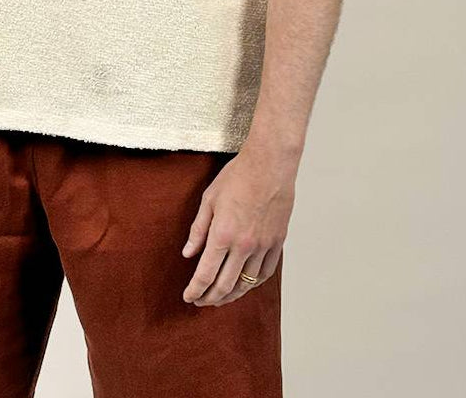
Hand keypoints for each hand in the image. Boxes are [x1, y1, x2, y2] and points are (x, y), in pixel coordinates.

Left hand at [180, 141, 295, 306]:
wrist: (270, 164)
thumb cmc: (238, 176)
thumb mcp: (209, 199)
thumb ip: (198, 229)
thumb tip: (188, 254)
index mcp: (223, 234)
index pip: (206, 274)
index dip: (195, 290)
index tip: (188, 297)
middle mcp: (244, 245)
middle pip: (225, 285)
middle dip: (210, 298)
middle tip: (201, 301)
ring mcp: (263, 245)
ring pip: (247, 283)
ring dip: (231, 295)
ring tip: (220, 298)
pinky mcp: (278, 242)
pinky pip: (266, 273)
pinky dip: (254, 284)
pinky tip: (245, 285)